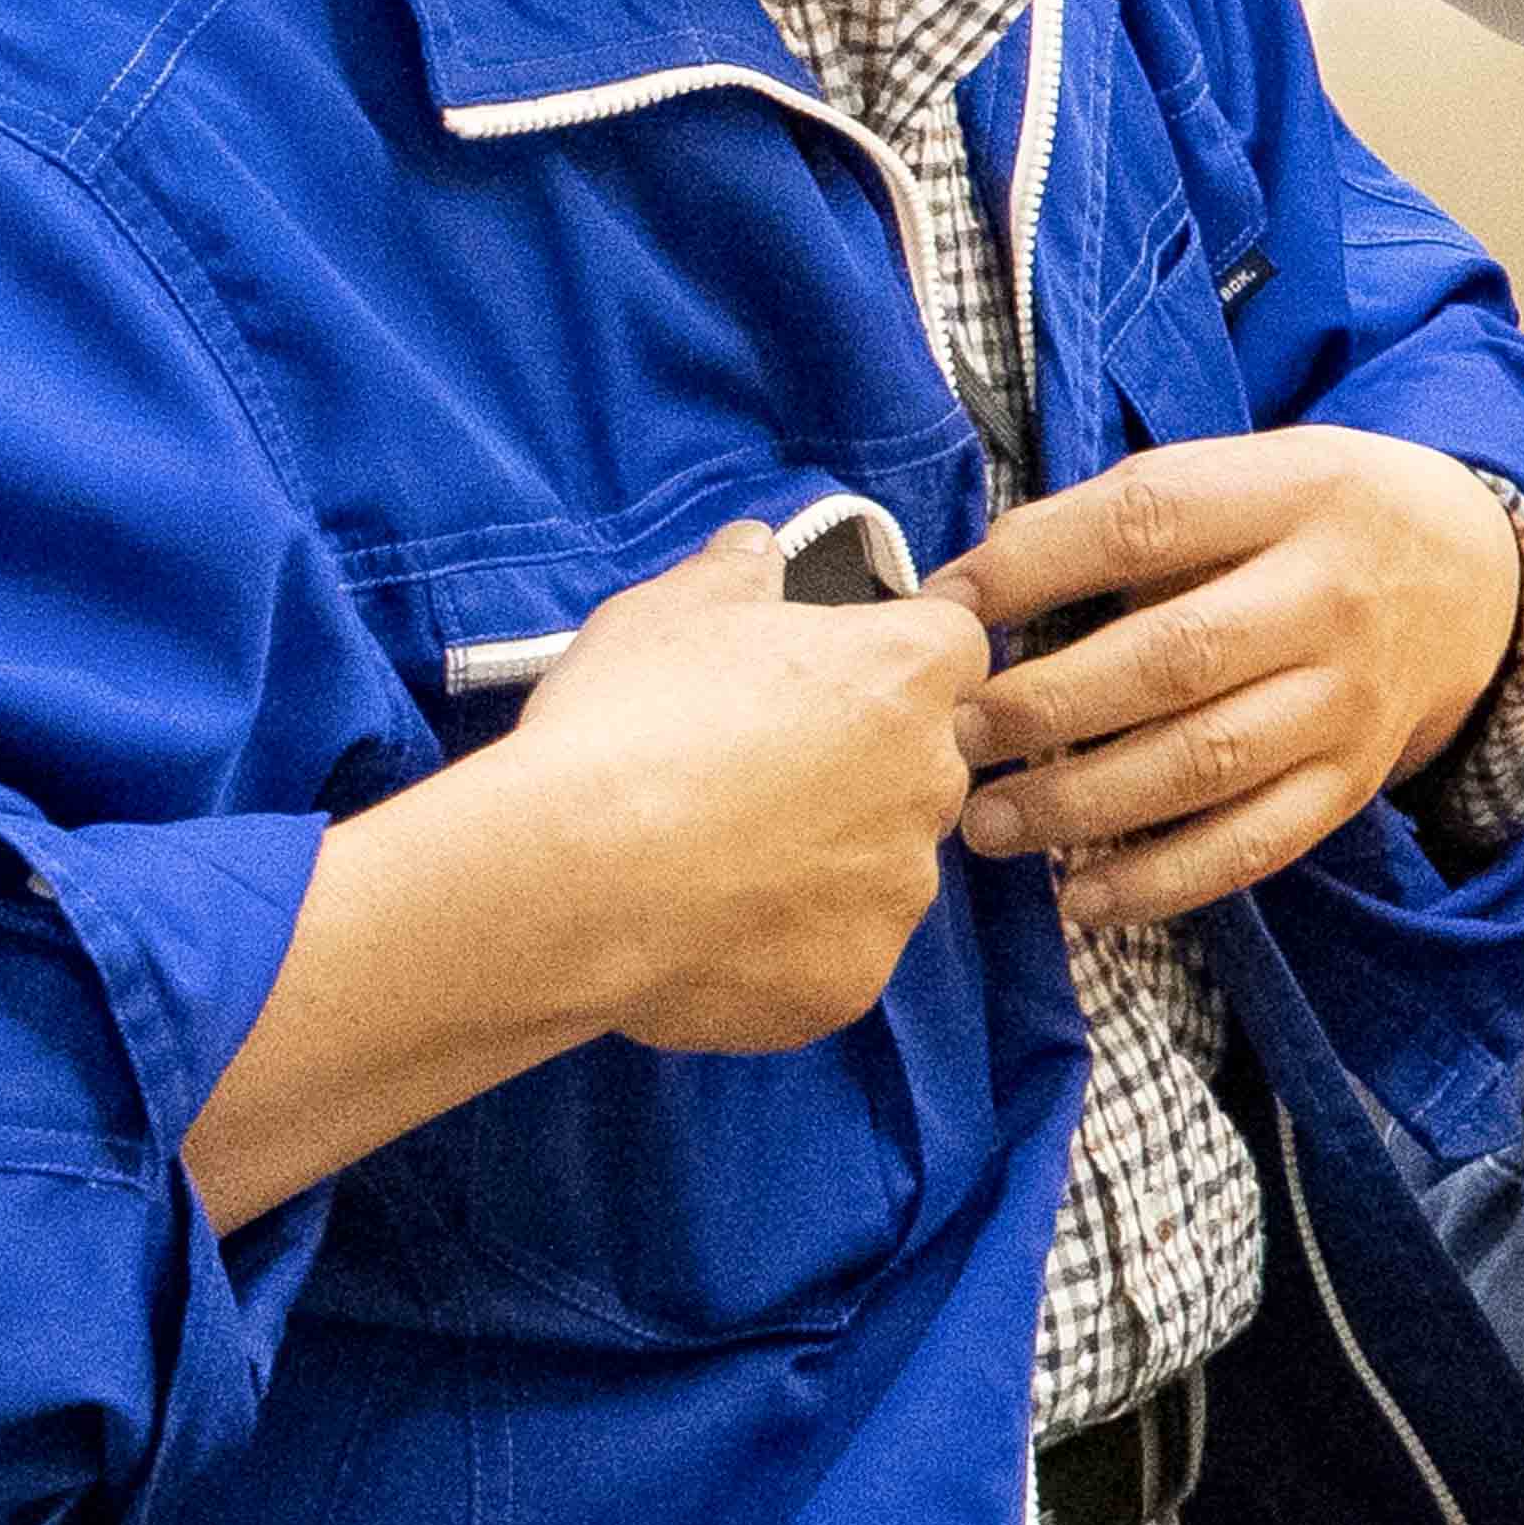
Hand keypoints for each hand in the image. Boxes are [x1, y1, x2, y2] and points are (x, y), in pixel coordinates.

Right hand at [497, 521, 993, 1052]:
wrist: (575, 875)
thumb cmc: (624, 726)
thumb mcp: (665, 612)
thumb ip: (732, 575)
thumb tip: (755, 549)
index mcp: (905, 672)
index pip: (948, 646)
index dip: (888, 660)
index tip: (827, 678)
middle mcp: (931, 777)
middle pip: (919, 762)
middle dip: (851, 768)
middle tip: (746, 778)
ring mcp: (900, 885)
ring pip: (879, 865)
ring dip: (819, 861)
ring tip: (708, 859)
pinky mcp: (855, 975)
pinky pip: (832, 954)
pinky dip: (781, 947)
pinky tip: (701, 929)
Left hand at [942, 430, 1523, 927]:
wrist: (1475, 577)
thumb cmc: (1315, 518)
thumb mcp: (1253, 469)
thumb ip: (1137, 513)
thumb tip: (973, 592)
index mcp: (1299, 493)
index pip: (1147, 521)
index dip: (1031, 566)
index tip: (944, 609)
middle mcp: (1334, 597)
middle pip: (1174, 657)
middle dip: (1045, 704)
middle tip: (957, 733)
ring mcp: (1350, 699)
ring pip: (1207, 763)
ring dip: (1081, 803)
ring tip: (988, 823)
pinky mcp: (1353, 780)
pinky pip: (1256, 844)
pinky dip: (1162, 882)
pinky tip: (1079, 899)